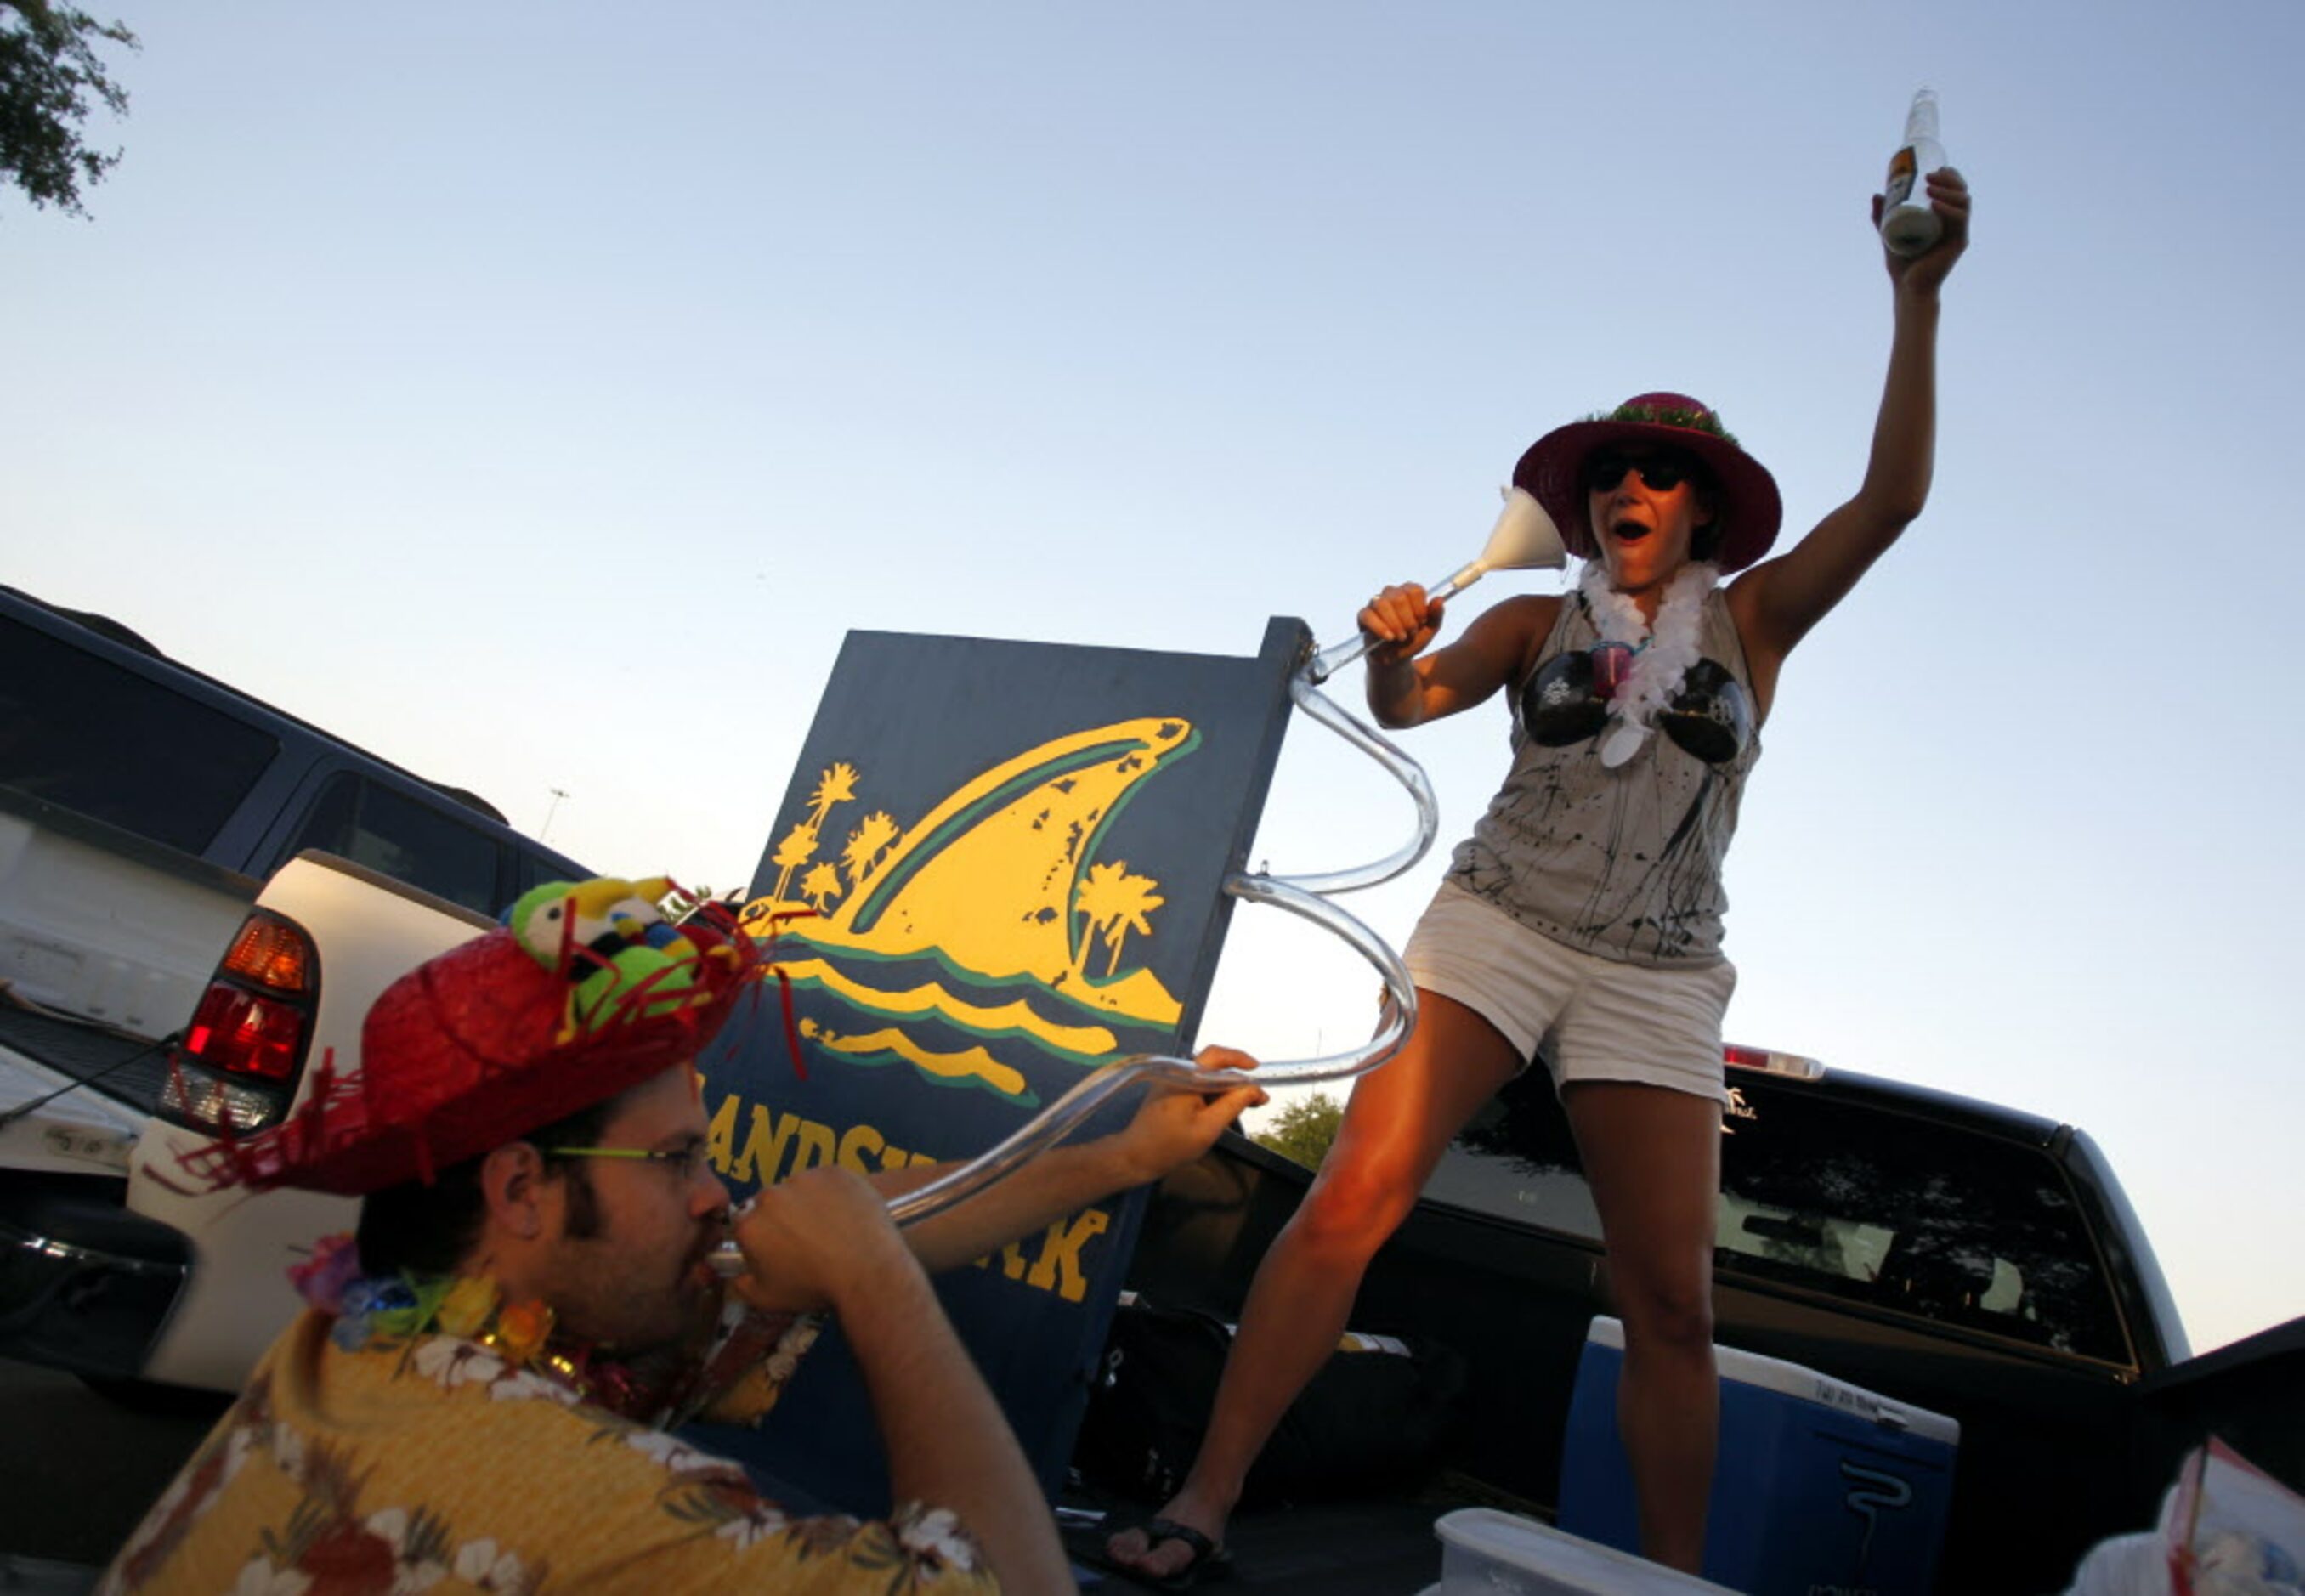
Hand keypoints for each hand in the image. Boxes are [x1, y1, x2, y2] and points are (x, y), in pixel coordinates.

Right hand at [727, 1166, 919, 1314]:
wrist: (868, 1272)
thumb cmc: (816, 1287)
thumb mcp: (767, 1299)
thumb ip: (740, 1285)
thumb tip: (734, 1275)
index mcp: (750, 1225)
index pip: (747, 1222)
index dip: (764, 1236)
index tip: (781, 1247)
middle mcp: (771, 1196)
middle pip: (773, 1202)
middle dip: (785, 1218)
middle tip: (809, 1240)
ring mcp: (804, 1180)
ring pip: (801, 1188)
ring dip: (809, 1203)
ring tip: (832, 1229)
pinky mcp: (833, 1172)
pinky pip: (828, 1180)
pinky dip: (835, 1193)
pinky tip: (846, 1215)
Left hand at [1112, 1045, 1267, 1185]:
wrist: (1135, 1157)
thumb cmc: (1171, 1145)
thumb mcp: (1208, 1127)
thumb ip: (1233, 1104)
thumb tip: (1254, 1088)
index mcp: (1185, 1077)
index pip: (1216, 1056)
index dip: (1239, 1059)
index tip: (1257, 1070)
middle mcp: (1178, 1074)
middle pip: (1213, 1065)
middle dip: (1237, 1078)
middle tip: (1256, 1097)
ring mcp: (1172, 1083)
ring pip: (1206, 1078)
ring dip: (1226, 1088)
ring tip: (1245, 1105)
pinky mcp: (1169, 1093)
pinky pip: (1197, 1086)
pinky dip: (1213, 1094)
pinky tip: (1223, 1110)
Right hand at [1359, 582, 1443, 666]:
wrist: (1396, 659)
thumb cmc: (1412, 640)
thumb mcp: (1429, 630)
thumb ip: (1436, 615)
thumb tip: (1439, 600)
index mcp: (1408, 593)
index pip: (1414, 590)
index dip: (1419, 608)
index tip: (1421, 622)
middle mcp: (1391, 594)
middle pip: (1399, 597)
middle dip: (1407, 619)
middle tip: (1410, 633)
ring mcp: (1375, 603)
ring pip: (1382, 604)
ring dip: (1395, 624)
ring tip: (1400, 638)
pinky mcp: (1363, 616)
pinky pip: (1368, 615)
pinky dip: (1380, 627)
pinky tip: (1388, 637)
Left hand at [1874, 167, 1969, 298]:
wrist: (1907, 288)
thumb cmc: (1901, 264)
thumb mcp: (1889, 234)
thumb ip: (1882, 217)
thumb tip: (1876, 194)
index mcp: (1946, 218)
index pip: (1956, 190)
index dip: (1950, 176)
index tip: (1933, 169)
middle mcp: (1956, 223)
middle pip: (1962, 191)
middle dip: (1949, 179)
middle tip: (1928, 176)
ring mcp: (1959, 233)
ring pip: (1963, 202)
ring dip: (1948, 190)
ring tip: (1929, 187)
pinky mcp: (1958, 243)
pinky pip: (1960, 221)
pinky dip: (1948, 210)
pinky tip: (1935, 204)